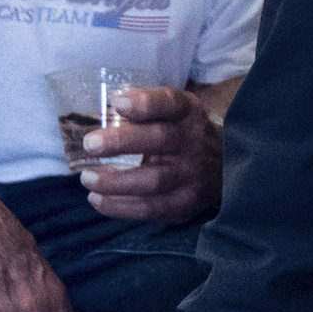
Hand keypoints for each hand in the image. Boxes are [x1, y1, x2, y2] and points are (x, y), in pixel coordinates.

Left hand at [76, 79, 221, 226]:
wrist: (224, 168)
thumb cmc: (183, 134)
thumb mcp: (173, 113)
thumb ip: (139, 112)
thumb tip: (89, 116)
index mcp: (187, 112)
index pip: (171, 103)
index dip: (145, 103)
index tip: (118, 104)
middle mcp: (193, 141)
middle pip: (160, 139)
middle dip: (122, 142)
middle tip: (89, 144)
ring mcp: (191, 175)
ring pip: (153, 180)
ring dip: (115, 181)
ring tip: (87, 178)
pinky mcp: (185, 203)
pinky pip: (150, 208)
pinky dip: (120, 206)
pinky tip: (97, 199)